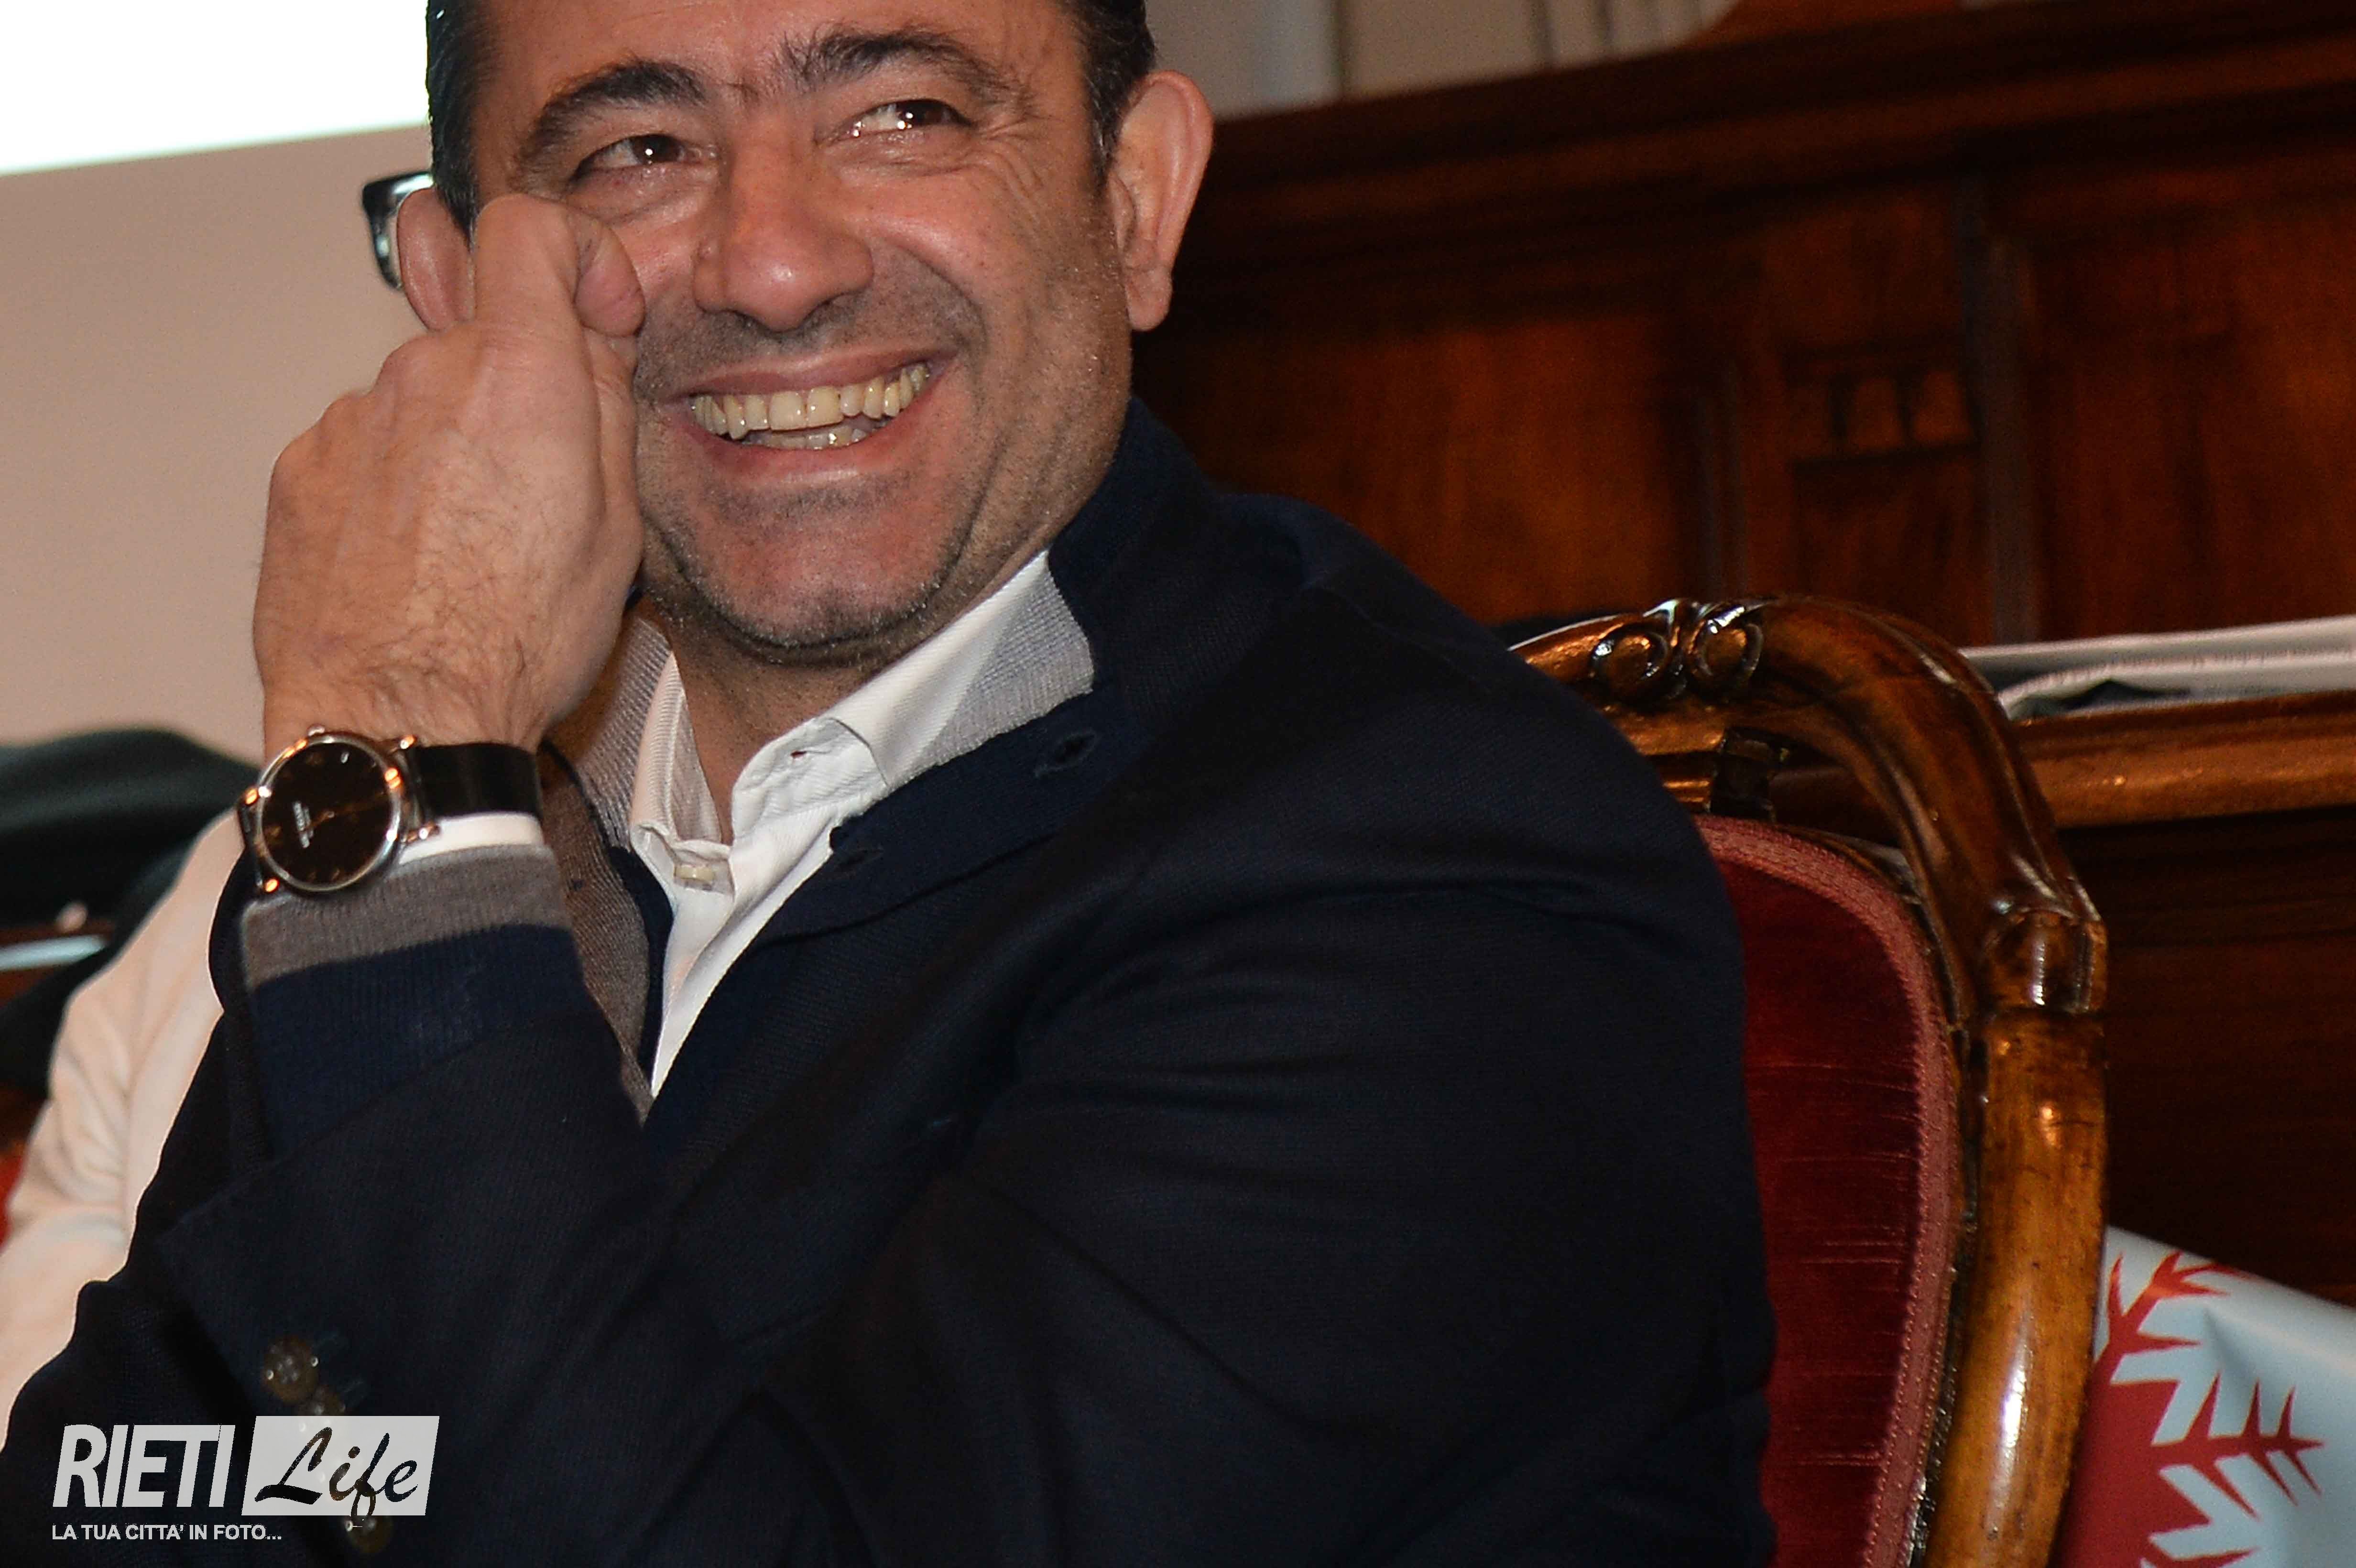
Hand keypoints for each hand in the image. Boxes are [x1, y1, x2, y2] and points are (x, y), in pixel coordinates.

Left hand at [254, 193, 646, 756]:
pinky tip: (419, 560)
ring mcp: (351, 418)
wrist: (393, 719)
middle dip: (519, 385)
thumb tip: (592, 334)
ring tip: (475, 544)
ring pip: (423, 397)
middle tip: (545, 481)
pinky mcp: (302, 468)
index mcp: (519, 374)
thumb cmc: (512, 638)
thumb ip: (603, 405)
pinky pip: (367, 449)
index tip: (596, 315)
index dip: (575, 256)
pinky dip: (399, 485)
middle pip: (479, 331)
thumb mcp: (616, 524)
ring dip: (456, 443)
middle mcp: (423, 373)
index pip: (530, 230)